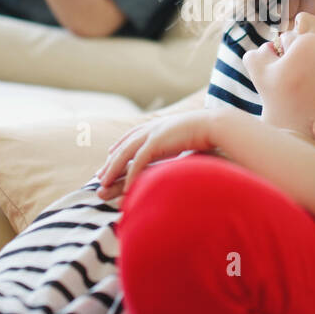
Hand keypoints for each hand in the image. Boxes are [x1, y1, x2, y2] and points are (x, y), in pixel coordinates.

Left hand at [95, 111, 219, 197]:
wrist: (215, 124)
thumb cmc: (206, 132)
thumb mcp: (186, 135)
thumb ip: (177, 140)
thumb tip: (180, 145)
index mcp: (158, 126)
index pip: (132, 136)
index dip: (120, 147)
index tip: (110, 156)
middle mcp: (151, 128)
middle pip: (124, 146)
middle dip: (110, 162)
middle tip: (99, 177)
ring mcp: (152, 134)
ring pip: (125, 154)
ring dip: (113, 170)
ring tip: (104, 185)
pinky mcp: (156, 142)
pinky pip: (138, 162)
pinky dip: (131, 176)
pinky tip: (127, 189)